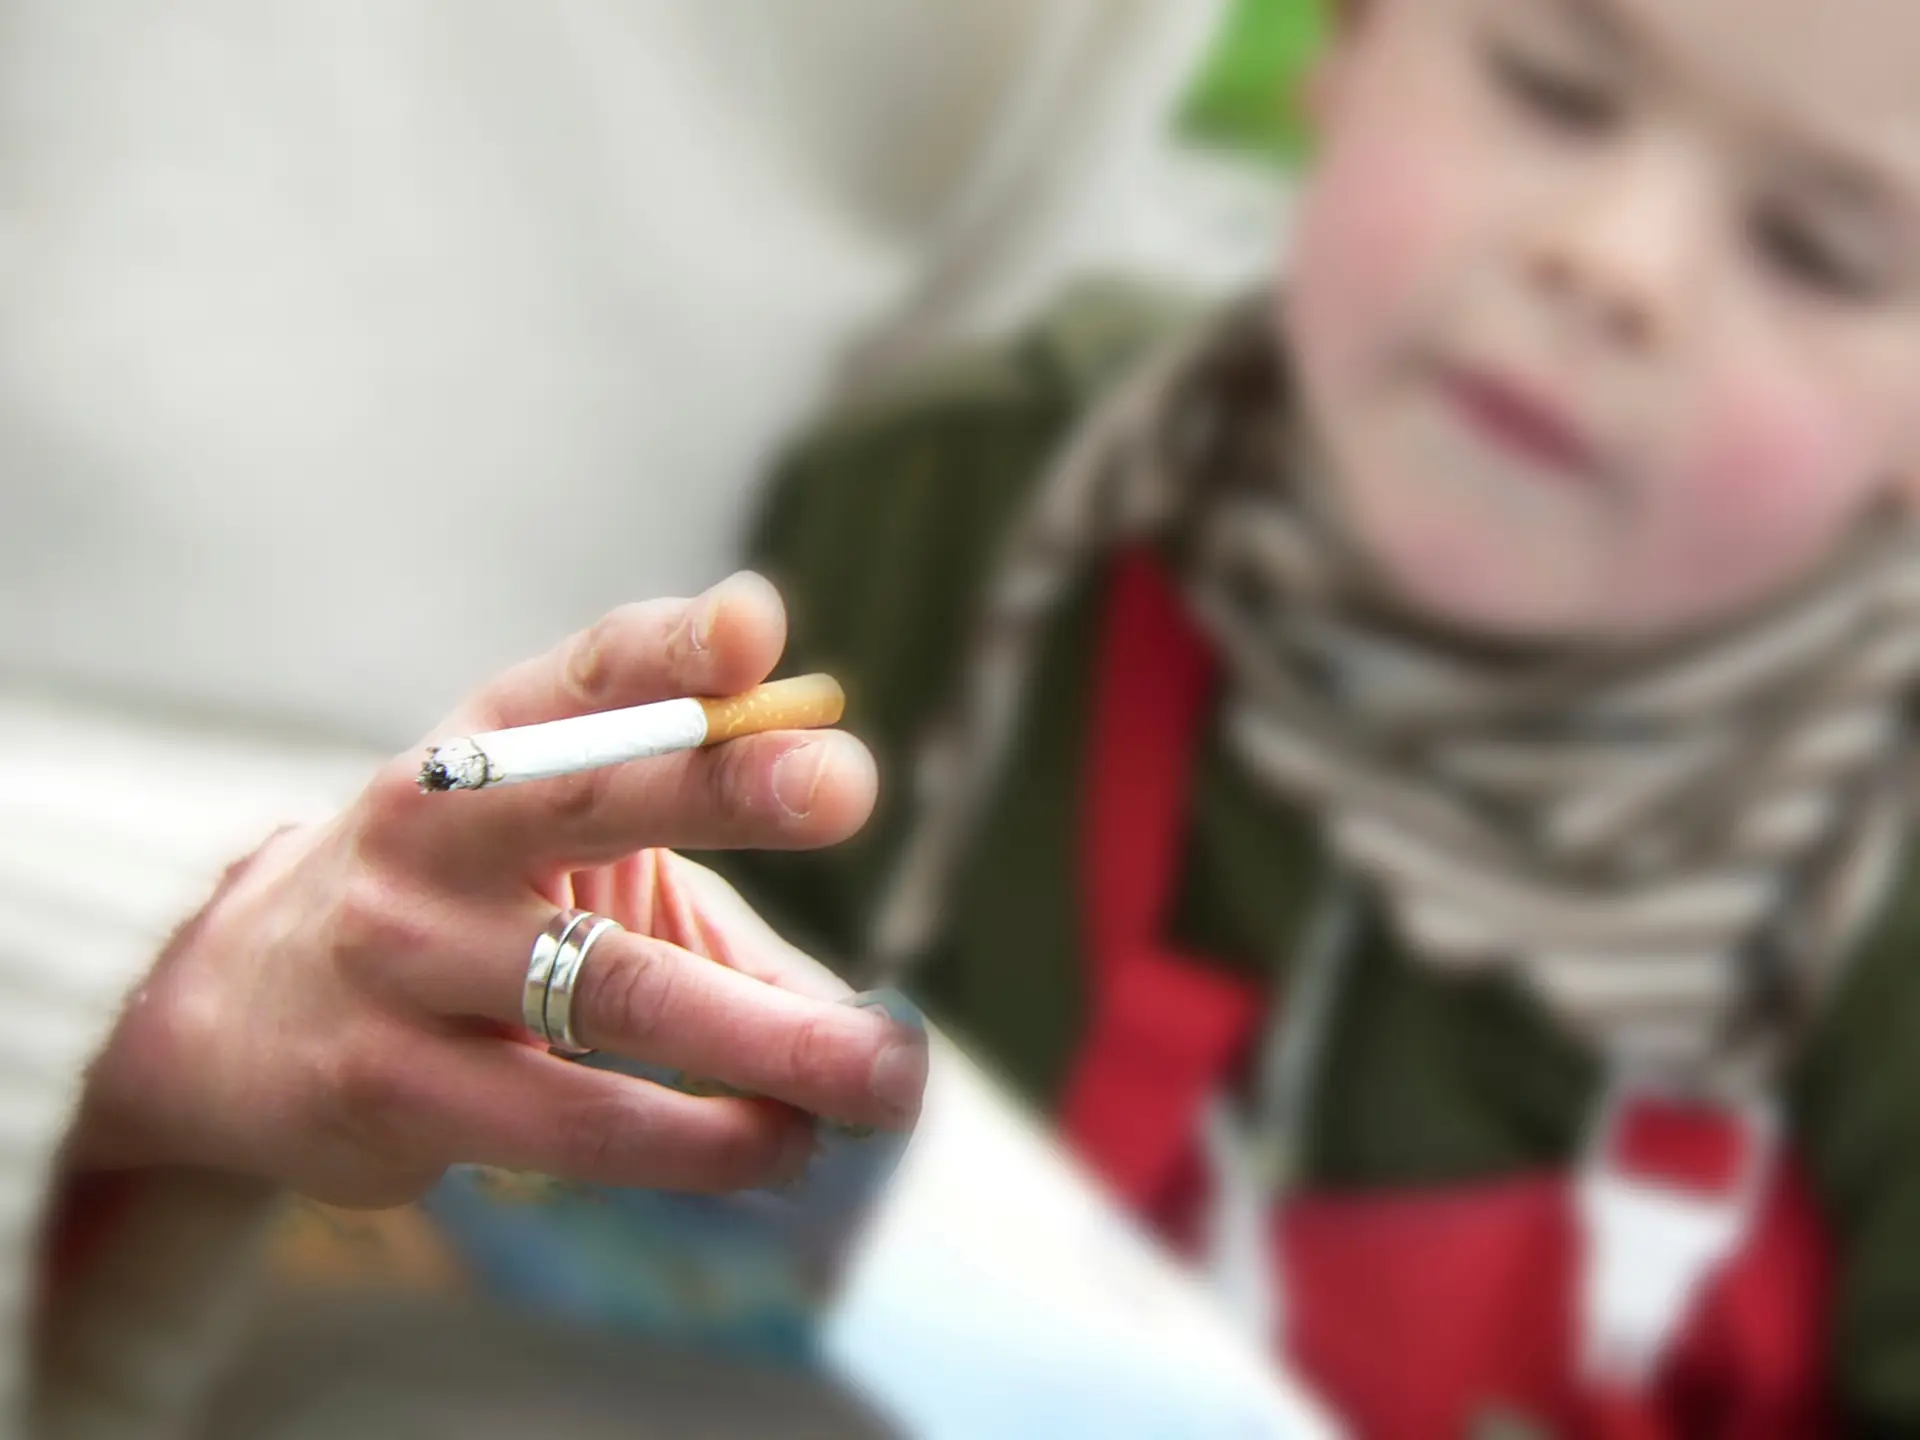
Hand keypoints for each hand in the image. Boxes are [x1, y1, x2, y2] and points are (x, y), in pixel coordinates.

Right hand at [69, 574, 920, 1208]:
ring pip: (612, 993)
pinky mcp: (394, 1090)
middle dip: (722, 786)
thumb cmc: (461, 910)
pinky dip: (700, 1142)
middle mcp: (433, 829)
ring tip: (883, 1076)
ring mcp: (402, 959)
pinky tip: (781, 1147)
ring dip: (768, 1040)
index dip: (669, 648)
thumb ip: (703, 884)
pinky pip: (577, 1124)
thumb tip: (867, 997)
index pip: (587, 673)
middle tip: (845, 784)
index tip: (753, 626)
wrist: (238, 1012)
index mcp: (489, 742)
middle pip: (587, 797)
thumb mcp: (553, 847)